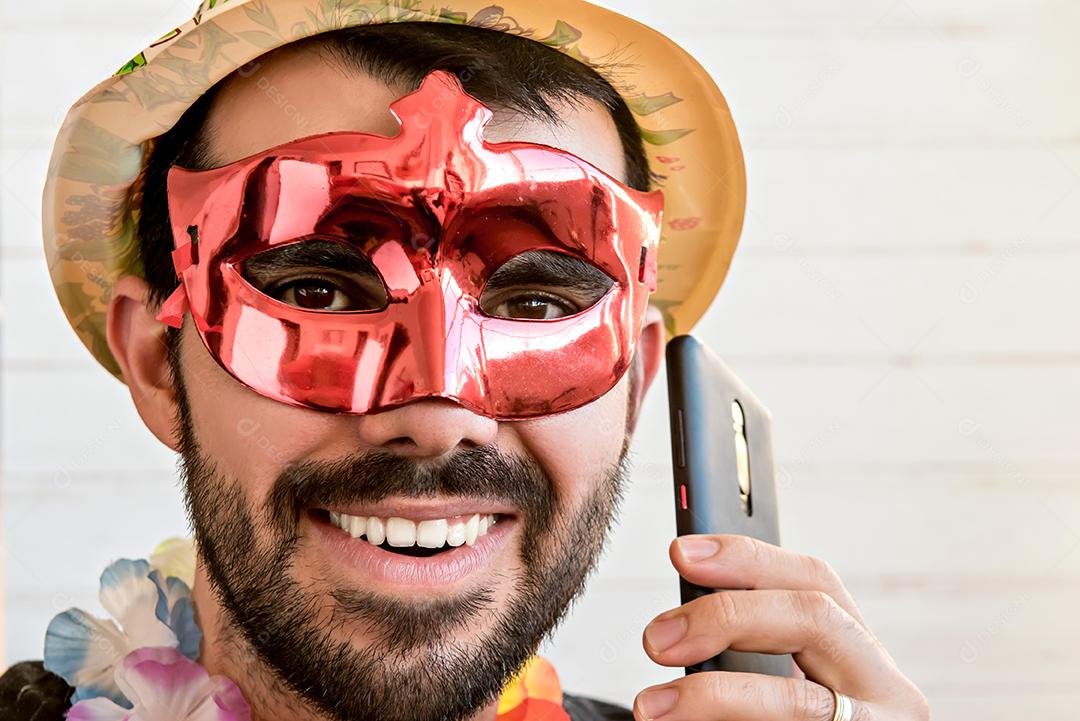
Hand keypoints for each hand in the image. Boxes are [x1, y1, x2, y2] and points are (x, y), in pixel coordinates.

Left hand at [633, 534, 928, 719]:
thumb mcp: (786, 685)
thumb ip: (757, 647)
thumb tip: (678, 619)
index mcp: (865, 657)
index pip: (815, 580)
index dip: (747, 558)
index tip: (680, 552)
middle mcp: (889, 693)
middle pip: (812, 620)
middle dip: (727, 616)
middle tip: (656, 639)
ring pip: (794, 700)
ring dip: (711, 695)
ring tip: (650, 707)